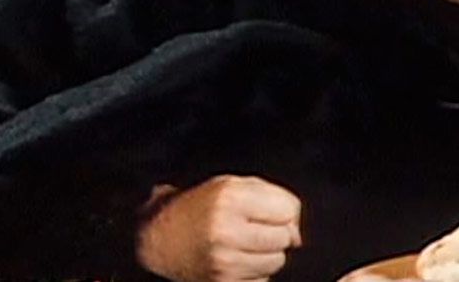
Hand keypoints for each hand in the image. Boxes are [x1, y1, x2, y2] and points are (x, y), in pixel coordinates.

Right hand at [137, 175, 302, 281]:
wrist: (160, 238)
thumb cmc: (202, 207)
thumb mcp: (234, 186)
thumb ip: (274, 197)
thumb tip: (298, 235)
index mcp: (230, 199)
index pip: (289, 209)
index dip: (282, 208)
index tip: (267, 209)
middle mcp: (226, 231)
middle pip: (285, 237)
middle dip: (275, 232)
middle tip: (253, 227)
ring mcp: (223, 261)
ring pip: (277, 261)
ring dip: (267, 253)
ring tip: (244, 244)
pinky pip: (262, 280)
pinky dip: (255, 272)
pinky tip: (236, 259)